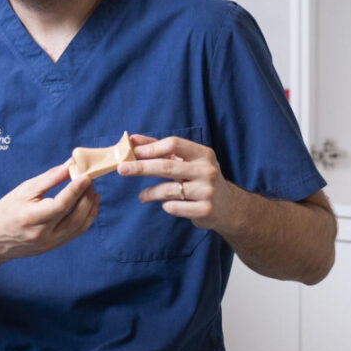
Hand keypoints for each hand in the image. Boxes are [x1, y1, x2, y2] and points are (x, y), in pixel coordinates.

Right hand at [0, 161, 98, 260]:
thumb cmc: (6, 210)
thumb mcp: (24, 190)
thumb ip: (49, 178)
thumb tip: (70, 165)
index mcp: (30, 218)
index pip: (60, 205)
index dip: (76, 190)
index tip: (86, 176)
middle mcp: (42, 234)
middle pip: (74, 217)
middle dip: (86, 197)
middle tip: (90, 180)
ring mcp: (50, 243)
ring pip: (79, 226)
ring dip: (90, 207)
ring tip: (92, 190)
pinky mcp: (55, 246)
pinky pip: (77, 232)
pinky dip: (87, 217)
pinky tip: (88, 204)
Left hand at [117, 134, 233, 231]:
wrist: (228, 207)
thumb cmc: (200, 178)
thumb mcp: (187, 160)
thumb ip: (161, 149)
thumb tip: (133, 140)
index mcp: (203, 154)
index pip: (174, 144)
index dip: (151, 147)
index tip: (133, 151)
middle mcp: (206, 170)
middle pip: (167, 167)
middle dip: (141, 168)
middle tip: (122, 169)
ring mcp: (207, 191)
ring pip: (168, 190)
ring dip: (149, 193)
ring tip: (142, 196)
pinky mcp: (205, 210)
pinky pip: (174, 208)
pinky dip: (165, 206)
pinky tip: (166, 205)